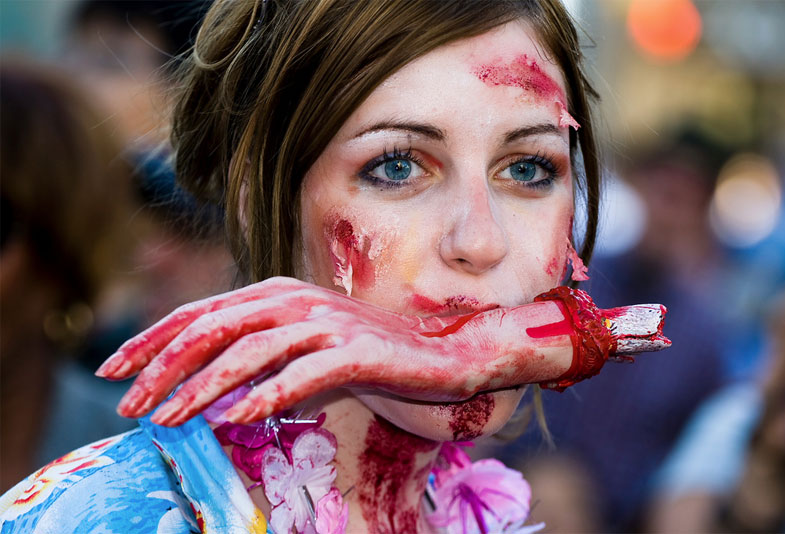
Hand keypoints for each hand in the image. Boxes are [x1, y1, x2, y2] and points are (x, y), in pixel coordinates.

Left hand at [97, 278, 668, 425]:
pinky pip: (304, 373)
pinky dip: (269, 395)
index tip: (115, 370)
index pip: (203, 312)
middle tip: (128, 403)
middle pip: (217, 328)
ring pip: (253, 350)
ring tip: (169, 420)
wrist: (439, 353)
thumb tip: (217, 396)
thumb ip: (263, 360)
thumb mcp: (305, 351)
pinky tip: (237, 419)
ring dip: (206, 386)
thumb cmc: (368, 353)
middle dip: (164, 366)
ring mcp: (327, 323)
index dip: (154, 338)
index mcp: (278, 293)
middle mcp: (297, 300)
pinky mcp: (356, 350)